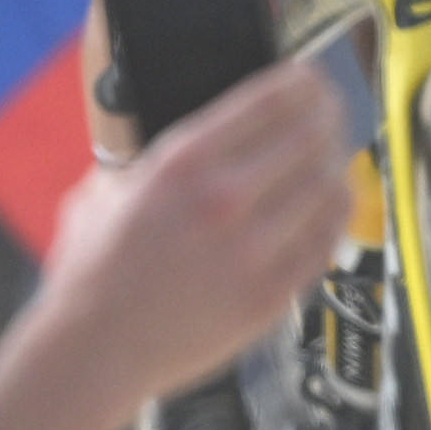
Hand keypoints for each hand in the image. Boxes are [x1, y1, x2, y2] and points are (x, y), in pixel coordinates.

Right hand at [26, 53, 344, 410]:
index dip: (303, 81)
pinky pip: (327, 239)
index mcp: (182, 163)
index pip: (269, 100)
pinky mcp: (271, 294)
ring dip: (336, 160)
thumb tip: (185, 137)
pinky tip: (333, 201)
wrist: (93, 352)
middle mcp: (224, 199)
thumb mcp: (105, 189)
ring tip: (334, 154)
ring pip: (327, 184)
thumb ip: (146, 156)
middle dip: (328, 114)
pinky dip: (337, 212)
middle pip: (309, 135)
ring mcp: (253, 250)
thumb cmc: (93, 273)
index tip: (312, 77)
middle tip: (331, 111)